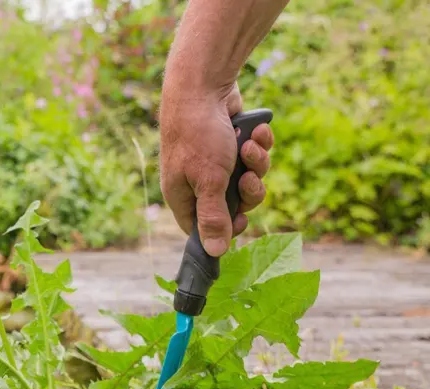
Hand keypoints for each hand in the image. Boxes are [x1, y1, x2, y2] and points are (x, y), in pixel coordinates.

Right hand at [159, 82, 273, 256]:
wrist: (203, 85)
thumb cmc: (198, 134)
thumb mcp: (209, 181)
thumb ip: (214, 217)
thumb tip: (215, 252)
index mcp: (182, 195)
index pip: (201, 228)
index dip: (224, 228)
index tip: (242, 220)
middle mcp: (197, 180)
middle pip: (232, 205)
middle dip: (248, 191)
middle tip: (247, 179)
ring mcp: (216, 161)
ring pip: (247, 178)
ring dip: (256, 163)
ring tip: (249, 145)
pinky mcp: (232, 143)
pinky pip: (253, 155)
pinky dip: (258, 144)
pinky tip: (255, 131)